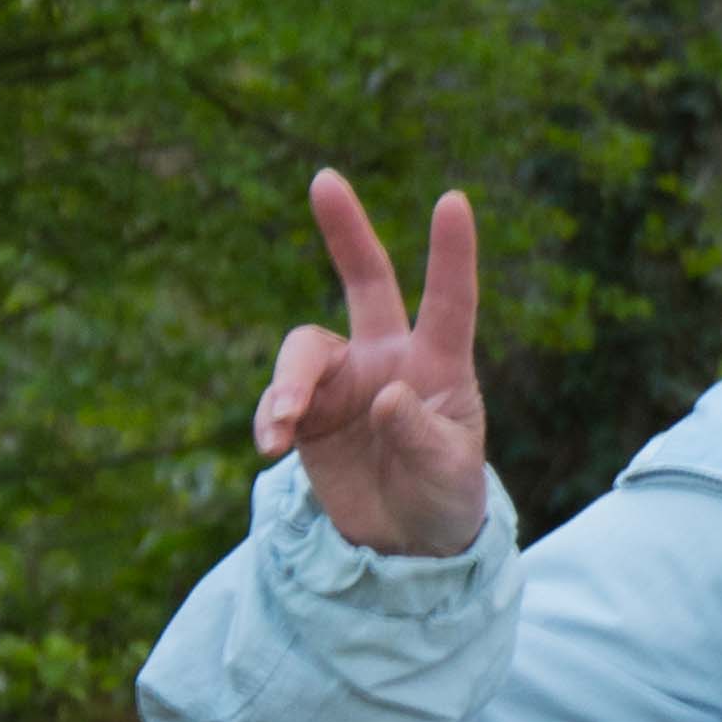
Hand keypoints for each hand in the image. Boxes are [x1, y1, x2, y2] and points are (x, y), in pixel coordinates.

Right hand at [256, 169, 488, 558]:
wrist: (405, 543)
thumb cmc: (444, 498)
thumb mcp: (448, 473)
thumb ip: (420, 435)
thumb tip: (386, 396)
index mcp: (440, 366)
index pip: (450, 302)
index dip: (450, 253)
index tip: (453, 200)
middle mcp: (390, 358)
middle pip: (366, 282)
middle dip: (347, 231)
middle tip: (325, 179)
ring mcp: (345, 381)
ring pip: (304, 349)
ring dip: (287, 382)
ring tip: (280, 426)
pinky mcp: (307, 412)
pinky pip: (278, 399)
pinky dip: (268, 416)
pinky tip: (270, 444)